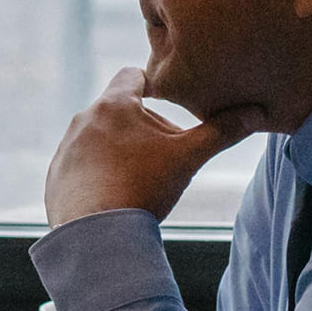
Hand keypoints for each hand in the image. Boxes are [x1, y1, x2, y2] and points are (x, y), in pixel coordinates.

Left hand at [44, 67, 260, 226]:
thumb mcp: (188, 158)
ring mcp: (65, 149)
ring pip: (97, 139)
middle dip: (139, 125)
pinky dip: (96, 176)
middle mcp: (83, 120)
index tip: (164, 100)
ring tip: (138, 179)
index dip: (152, 85)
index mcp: (113, 105)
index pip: (133, 75)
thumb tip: (256, 113)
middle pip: (117, 110)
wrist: (97, 236)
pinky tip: (114, 198)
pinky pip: (79, 167)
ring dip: (116, 150)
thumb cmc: (143, 188)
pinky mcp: (55, 177)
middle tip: (162, 153)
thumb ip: (221, 132)